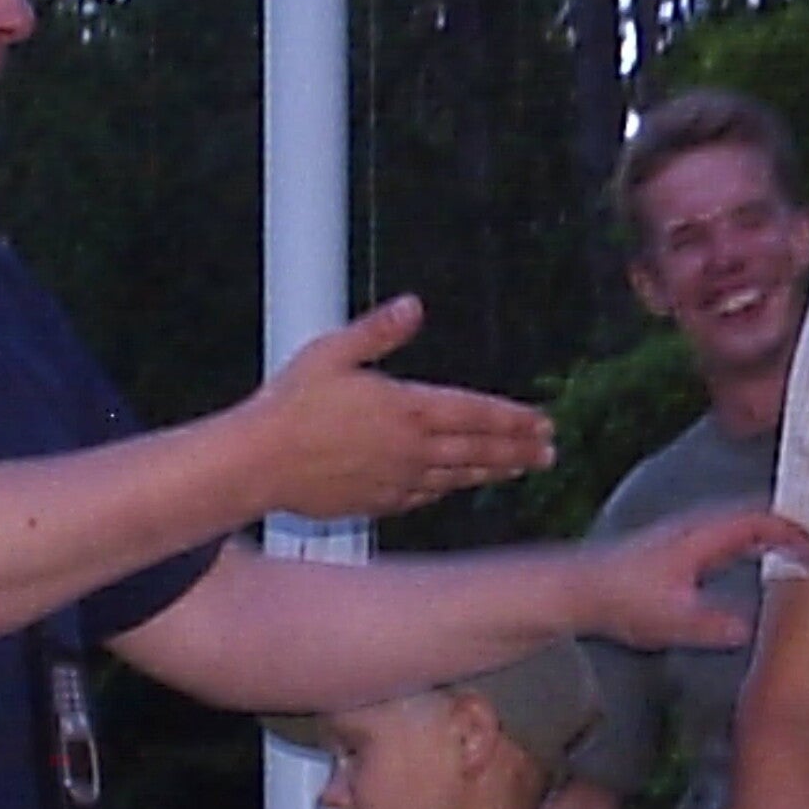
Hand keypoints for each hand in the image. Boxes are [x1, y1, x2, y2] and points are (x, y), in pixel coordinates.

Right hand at [246, 295, 554, 517]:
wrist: (259, 464)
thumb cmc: (291, 405)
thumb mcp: (334, 352)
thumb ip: (379, 330)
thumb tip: (413, 305)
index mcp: (407, 408)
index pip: (475, 413)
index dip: (513, 418)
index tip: (542, 422)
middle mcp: (411, 449)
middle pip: (477, 449)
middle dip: (517, 449)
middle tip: (548, 452)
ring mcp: (398, 480)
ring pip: (458, 476)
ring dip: (493, 471)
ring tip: (520, 469)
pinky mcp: (379, 502)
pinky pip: (426, 495)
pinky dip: (450, 488)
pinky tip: (458, 485)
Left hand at [578, 508, 808, 650]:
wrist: (580, 587)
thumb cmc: (621, 599)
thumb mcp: (669, 621)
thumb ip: (709, 625)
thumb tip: (748, 630)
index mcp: (705, 535)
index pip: (767, 525)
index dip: (804, 540)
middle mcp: (703, 526)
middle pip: (765, 517)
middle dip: (804, 533)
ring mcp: (694, 532)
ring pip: (751, 522)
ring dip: (784, 535)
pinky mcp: (686, 544)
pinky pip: (737, 533)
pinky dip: (764, 540)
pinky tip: (768, 558)